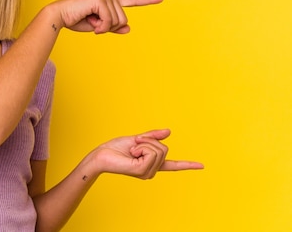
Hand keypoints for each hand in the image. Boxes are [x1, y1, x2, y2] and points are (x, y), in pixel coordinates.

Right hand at [53, 0, 162, 33]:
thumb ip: (113, 27)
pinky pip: (109, 20)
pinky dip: (100, 27)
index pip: (131, 1)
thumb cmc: (76, 20)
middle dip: (109, 27)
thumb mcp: (98, 26)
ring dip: (104, 27)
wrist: (60, 16)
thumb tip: (128, 28)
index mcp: (109, 0)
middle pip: (124, 19)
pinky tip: (90, 21)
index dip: (147, 1)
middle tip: (94, 25)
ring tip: (90, 22)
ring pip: (118, 21)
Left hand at [89, 129, 203, 178]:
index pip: (174, 165)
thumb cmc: (116, 148)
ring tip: (131, 150)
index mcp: (152, 163)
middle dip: (148, 140)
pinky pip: (150, 152)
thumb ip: (153, 136)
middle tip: (134, 145)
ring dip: (143, 143)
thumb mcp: (137, 138)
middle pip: (164, 148)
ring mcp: (148, 172)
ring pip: (158, 149)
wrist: (101, 155)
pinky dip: (141, 147)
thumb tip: (169, 131)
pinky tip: (132, 153)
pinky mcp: (142, 171)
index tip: (203, 166)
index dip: (188, 165)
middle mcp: (152, 170)